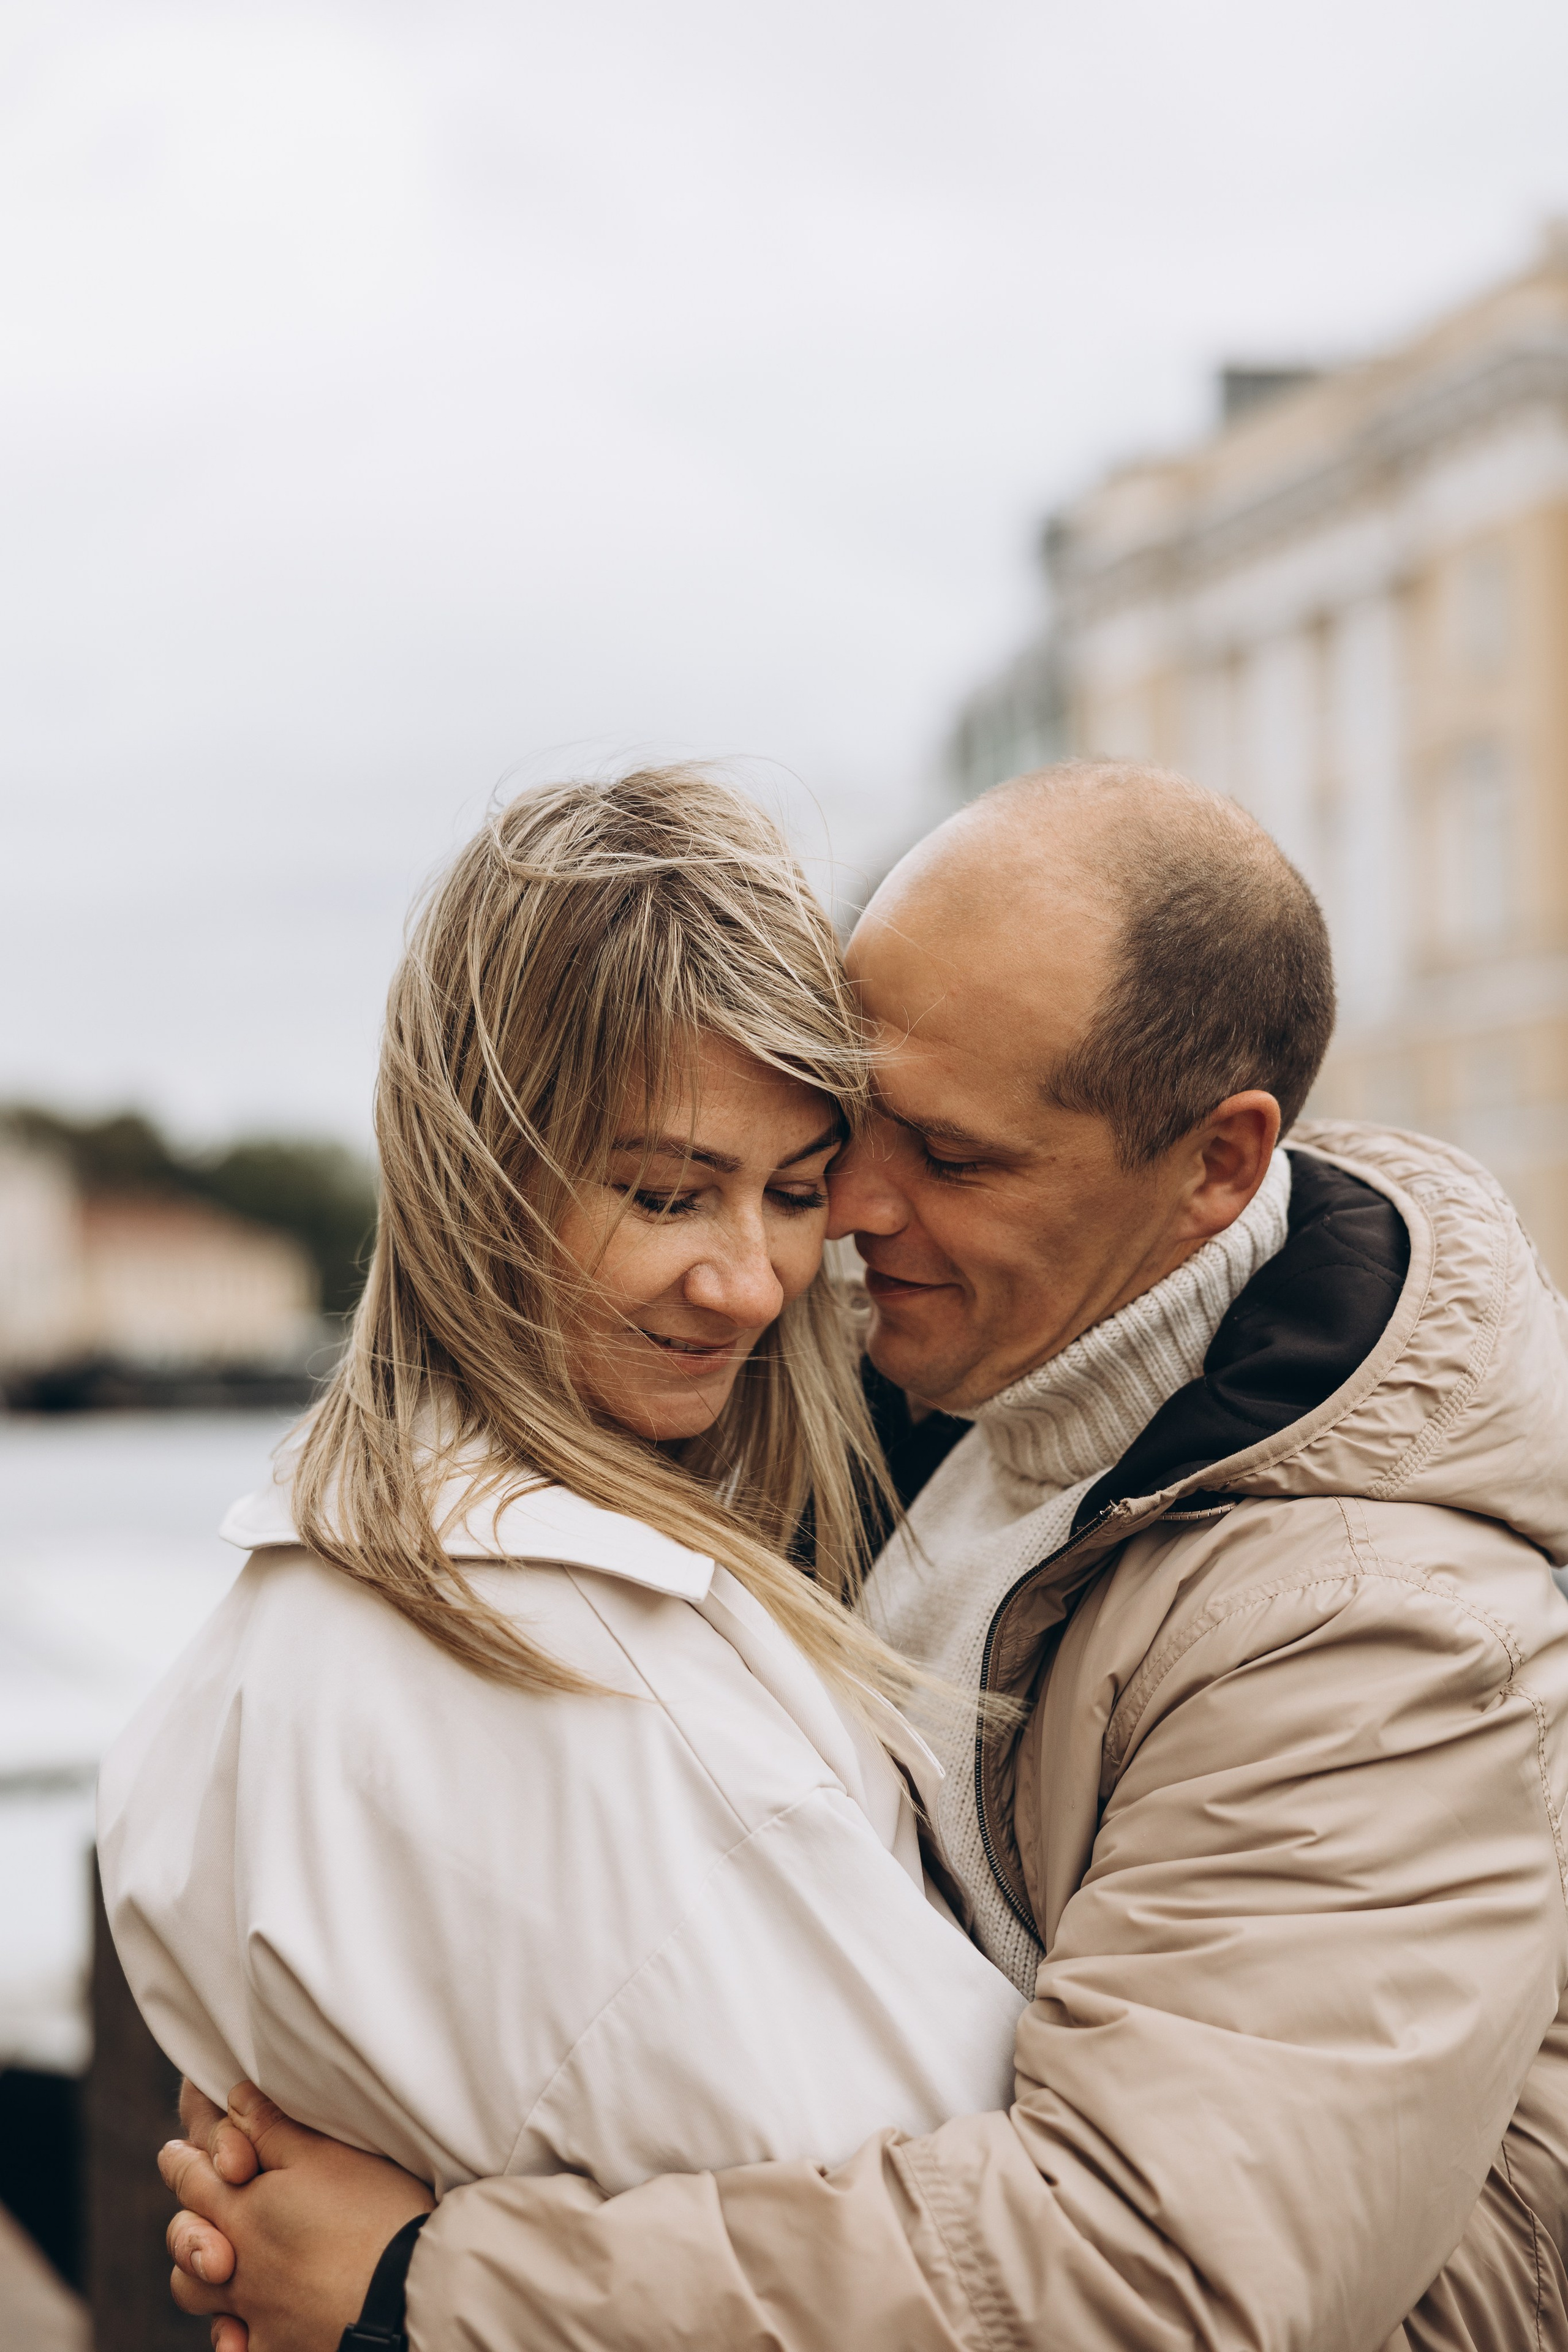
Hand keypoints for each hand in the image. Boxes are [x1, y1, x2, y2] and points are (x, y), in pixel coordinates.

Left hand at [161, 2081, 433, 2351]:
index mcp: (242, 2210)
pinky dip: (232, 2337)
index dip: (180, 2161)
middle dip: (185, 2222)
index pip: (189, 2179)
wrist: (405, 2292)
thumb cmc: (372, 2212)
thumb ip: (272, 2128)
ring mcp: (253, 2314)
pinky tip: (240, 2332)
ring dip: (199, 2278)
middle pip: (183, 2241)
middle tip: (195, 2213)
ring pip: (196, 2296)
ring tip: (217, 2268)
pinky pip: (234, 2346)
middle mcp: (235, 2266)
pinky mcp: (277, 2349)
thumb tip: (234, 2099)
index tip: (173, 2153)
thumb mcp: (325, 2154)